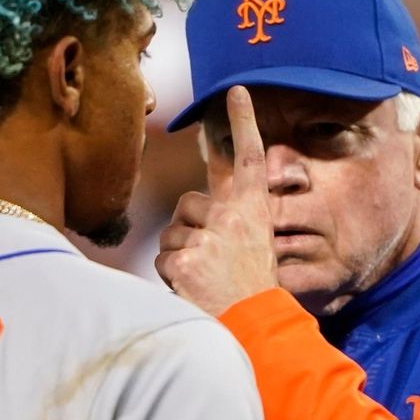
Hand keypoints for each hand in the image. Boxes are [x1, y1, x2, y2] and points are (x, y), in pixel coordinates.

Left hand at [156, 86, 277, 315]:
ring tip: (205, 281)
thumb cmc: (253, 292)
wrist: (256, 329)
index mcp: (253, 211)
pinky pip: (164, 261)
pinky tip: (194, 291)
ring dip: (180, 258)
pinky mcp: (185, 259)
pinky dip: (172, 279)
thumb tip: (191, 215)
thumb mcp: (253, 248)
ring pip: (171, 236)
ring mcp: (208, 237)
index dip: (243, 122)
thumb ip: (229, 226)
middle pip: (187, 205)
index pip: (248, 158)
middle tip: (210, 262)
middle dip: (188, 231)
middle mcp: (232, 218)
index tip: (236, 91)